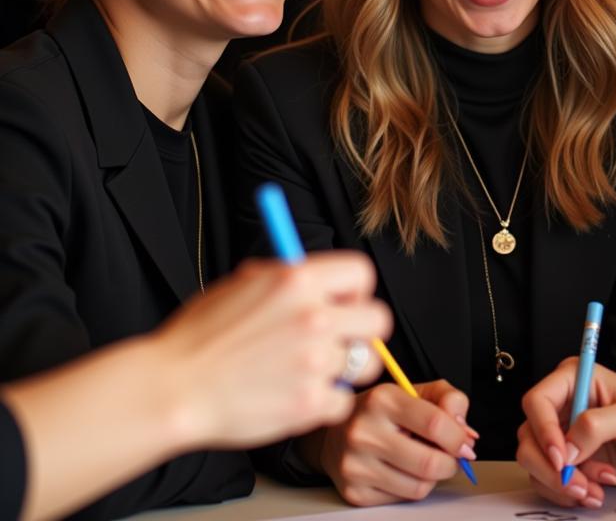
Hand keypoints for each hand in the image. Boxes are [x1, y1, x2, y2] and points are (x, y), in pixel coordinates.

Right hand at [154, 252, 390, 447]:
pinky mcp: (309, 404)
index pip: (362, 274)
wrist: (173, 386)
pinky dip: (324, 404)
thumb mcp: (244, 283)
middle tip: (338, 340)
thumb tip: (321, 277)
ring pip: (364, 364)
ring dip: (345, 368)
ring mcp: (314, 362)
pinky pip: (342, 402)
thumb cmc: (201, 335)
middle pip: (379, 320)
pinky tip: (296, 396)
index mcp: (299, 280)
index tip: (342, 304)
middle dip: (361, 331)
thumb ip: (289, 278)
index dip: (354, 291)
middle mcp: (314, 317)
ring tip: (314, 370)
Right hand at [318, 378, 477, 505]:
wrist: (335, 432)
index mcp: (383, 399)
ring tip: (424, 459)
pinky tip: (403, 470)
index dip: (458, 437)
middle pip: (429, 463)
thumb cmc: (381, 411)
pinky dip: (411, 487)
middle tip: (451, 456)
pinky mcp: (355, 492)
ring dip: (432, 477)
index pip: (434, 423)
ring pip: (419, 487)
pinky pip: (402, 499)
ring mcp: (356, 465)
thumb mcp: (414, 390)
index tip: (464, 442)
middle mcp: (365, 432)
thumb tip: (465, 431)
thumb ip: (447, 398)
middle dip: (450, 463)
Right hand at [517, 358, 615, 509]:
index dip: (543, 431)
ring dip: (561, 484)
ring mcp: (568, 437)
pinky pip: (553, 483)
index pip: (537, 401)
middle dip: (550, 466)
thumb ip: (596, 426)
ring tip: (595, 491)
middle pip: (530, 436)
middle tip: (577, 484)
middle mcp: (566, 406)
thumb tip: (566, 450)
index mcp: (575, 380)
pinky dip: (569, 494)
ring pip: (537, 463)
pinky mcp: (576, 465)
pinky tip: (597, 493)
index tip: (562, 459)